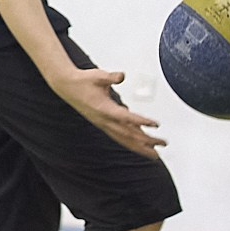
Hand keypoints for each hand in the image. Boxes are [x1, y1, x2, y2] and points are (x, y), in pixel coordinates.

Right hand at [51, 65, 165, 157]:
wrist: (66, 86)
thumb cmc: (83, 81)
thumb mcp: (98, 75)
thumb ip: (111, 77)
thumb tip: (121, 76)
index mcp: (104, 108)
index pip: (125, 117)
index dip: (141, 121)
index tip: (155, 124)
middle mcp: (104, 120)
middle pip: (128, 134)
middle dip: (146, 141)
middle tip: (162, 144)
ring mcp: (103, 124)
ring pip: (124, 139)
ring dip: (140, 147)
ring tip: (154, 154)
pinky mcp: (103, 124)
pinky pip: (120, 136)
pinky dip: (131, 141)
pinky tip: (141, 142)